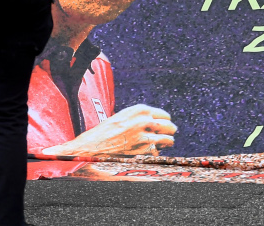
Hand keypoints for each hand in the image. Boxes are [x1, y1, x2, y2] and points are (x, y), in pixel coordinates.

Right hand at [43, 104, 176, 156]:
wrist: (94, 145)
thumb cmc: (107, 130)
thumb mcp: (124, 115)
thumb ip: (141, 116)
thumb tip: (156, 122)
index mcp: (140, 110)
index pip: (164, 115)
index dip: (164, 121)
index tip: (164, 125)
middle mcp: (145, 121)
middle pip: (169, 126)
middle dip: (169, 131)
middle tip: (168, 135)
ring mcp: (145, 136)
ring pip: (168, 140)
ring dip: (166, 143)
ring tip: (164, 144)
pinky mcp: (143, 151)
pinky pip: (158, 152)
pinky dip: (156, 152)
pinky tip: (150, 151)